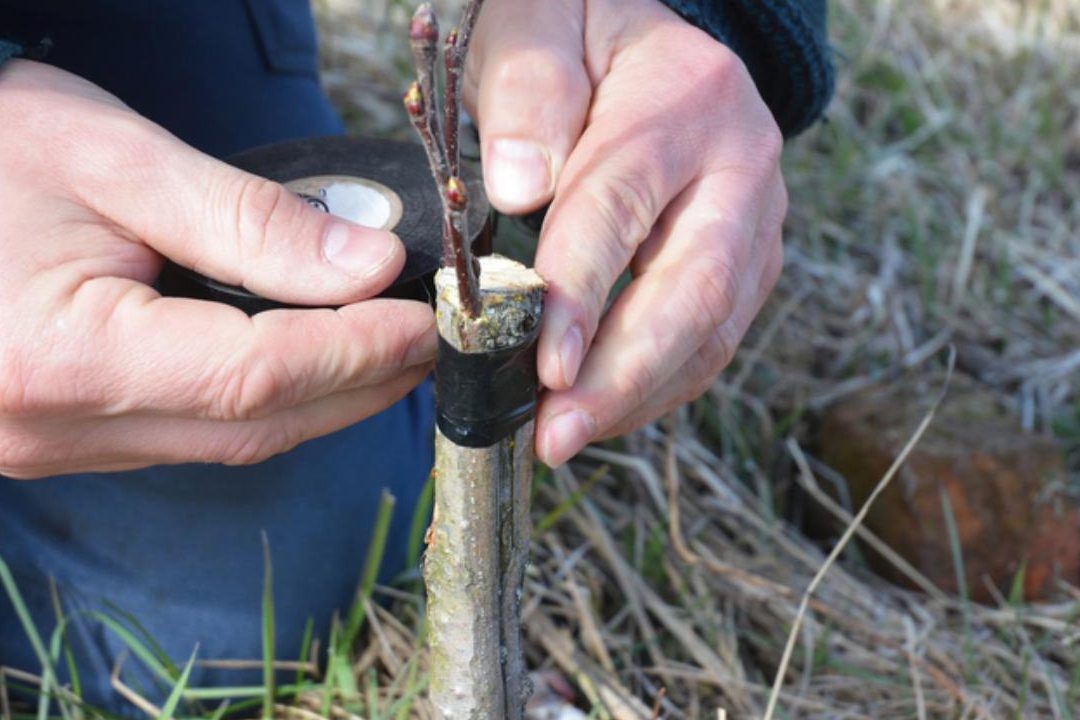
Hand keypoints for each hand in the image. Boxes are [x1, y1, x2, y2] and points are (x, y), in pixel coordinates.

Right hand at [0, 61, 435, 478]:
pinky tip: (307, 366)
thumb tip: (370, 264)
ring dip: (323, 401)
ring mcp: (55, 444)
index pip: (257, 376)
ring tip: (386, 351)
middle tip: (428, 340)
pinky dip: (265, 406)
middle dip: (359, 384)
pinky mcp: (65, 437)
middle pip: (257, 427)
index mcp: (64, 356)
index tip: (424, 319)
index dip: (357, 350)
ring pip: (232, 443)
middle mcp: (56, 426)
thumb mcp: (118, 161)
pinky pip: (191, 437)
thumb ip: (251, 221)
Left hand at [466, 0, 786, 464]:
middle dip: (624, 375)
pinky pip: (710, 340)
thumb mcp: (538, 21)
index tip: (544, 363)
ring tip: (566, 437)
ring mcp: (754, 220)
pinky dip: (655, 386)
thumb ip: (528, 86)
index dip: (582, 291)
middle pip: (696, 288)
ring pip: (712, 330)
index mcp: (687, 96)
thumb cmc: (576, 30)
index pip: (625, 203)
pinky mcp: (745, 262)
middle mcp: (741, 164)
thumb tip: (521, 186)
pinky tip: (602, 409)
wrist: (643, 39)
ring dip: (639, 396)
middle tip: (558, 435)